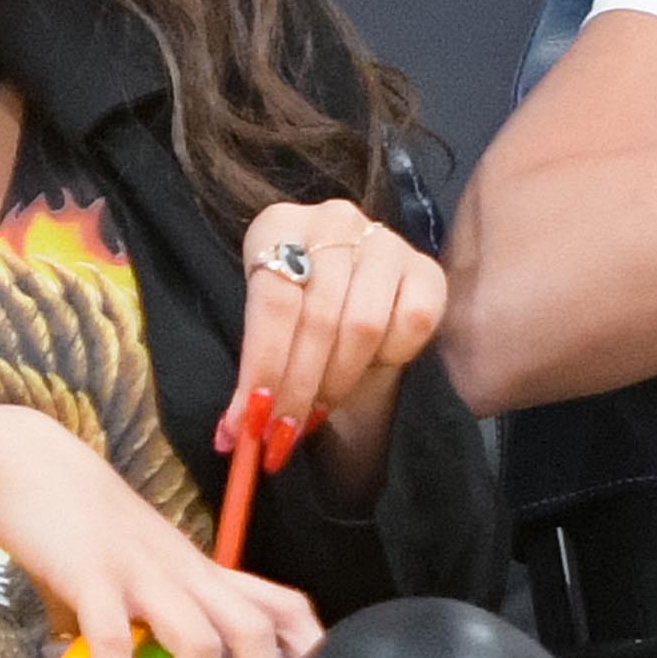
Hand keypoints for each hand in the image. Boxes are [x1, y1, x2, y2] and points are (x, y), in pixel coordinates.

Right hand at [0, 405, 320, 657]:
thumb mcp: (131, 577)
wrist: (23, 463)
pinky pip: (115, 644)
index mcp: (203, 572)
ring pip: (200, 643)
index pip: (284, 606)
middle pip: (255, 633)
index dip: (310, 656)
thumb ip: (141, 632)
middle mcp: (185, 571)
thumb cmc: (79, 526)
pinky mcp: (91, 576)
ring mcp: (142, 571)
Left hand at [223, 199, 445, 473]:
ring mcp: (385, 241)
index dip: (263, 366)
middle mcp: (334, 221)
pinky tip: (371, 368)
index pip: (272, 301)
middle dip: (297, 386)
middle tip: (282, 435)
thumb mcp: (270, 332)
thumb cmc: (300, 318)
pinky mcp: (427, 268)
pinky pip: (413, 322)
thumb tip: (229, 436)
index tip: (251, 422)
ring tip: (317, 413)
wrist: (354, 299)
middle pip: (317, 316)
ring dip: (337, 381)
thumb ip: (255, 376)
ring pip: (364, 324)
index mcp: (279, 225)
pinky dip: (391, 355)